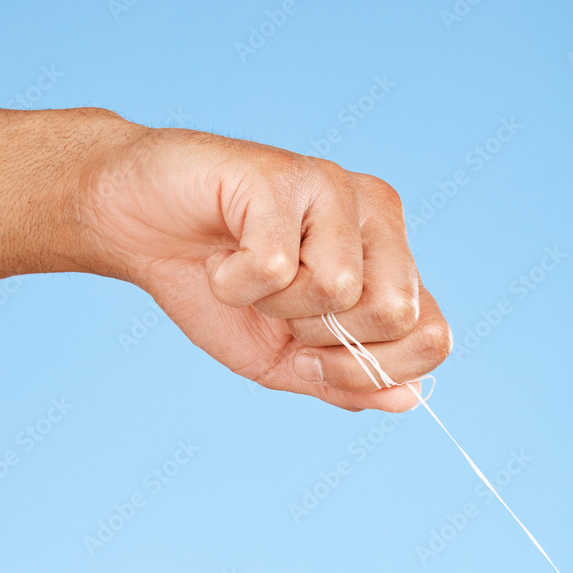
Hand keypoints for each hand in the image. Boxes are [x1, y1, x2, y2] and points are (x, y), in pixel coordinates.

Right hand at [78, 124, 451, 410]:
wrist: (140, 231)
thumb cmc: (218, 290)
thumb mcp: (285, 359)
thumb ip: (346, 382)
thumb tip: (408, 398)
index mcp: (392, 260)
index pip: (433, 335)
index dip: (372, 370)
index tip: (313, 356)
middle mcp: (377, 216)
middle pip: (396, 313)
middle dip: (322, 337)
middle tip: (278, 306)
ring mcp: (334, 188)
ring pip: (337, 289)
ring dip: (274, 305)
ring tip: (248, 271)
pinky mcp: (282, 174)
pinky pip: (275, 266)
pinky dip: (233, 284)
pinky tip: (221, 255)